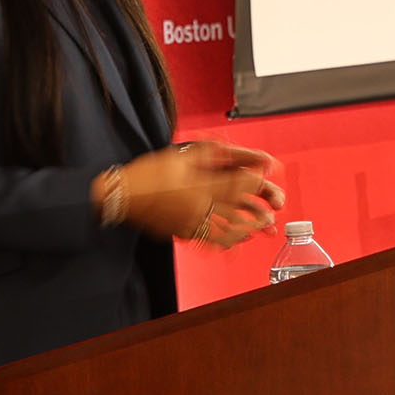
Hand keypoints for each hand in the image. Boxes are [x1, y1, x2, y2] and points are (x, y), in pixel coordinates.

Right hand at [116, 140, 285, 247]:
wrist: (124, 196)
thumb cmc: (149, 173)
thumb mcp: (180, 155)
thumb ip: (207, 153)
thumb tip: (228, 150)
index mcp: (200, 184)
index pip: (236, 185)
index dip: (254, 182)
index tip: (262, 178)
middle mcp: (199, 205)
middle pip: (236, 212)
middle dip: (257, 214)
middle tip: (270, 214)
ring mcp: (192, 222)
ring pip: (226, 230)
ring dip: (246, 231)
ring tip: (258, 230)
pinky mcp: (183, 232)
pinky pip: (208, 241)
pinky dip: (224, 243)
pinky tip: (233, 244)